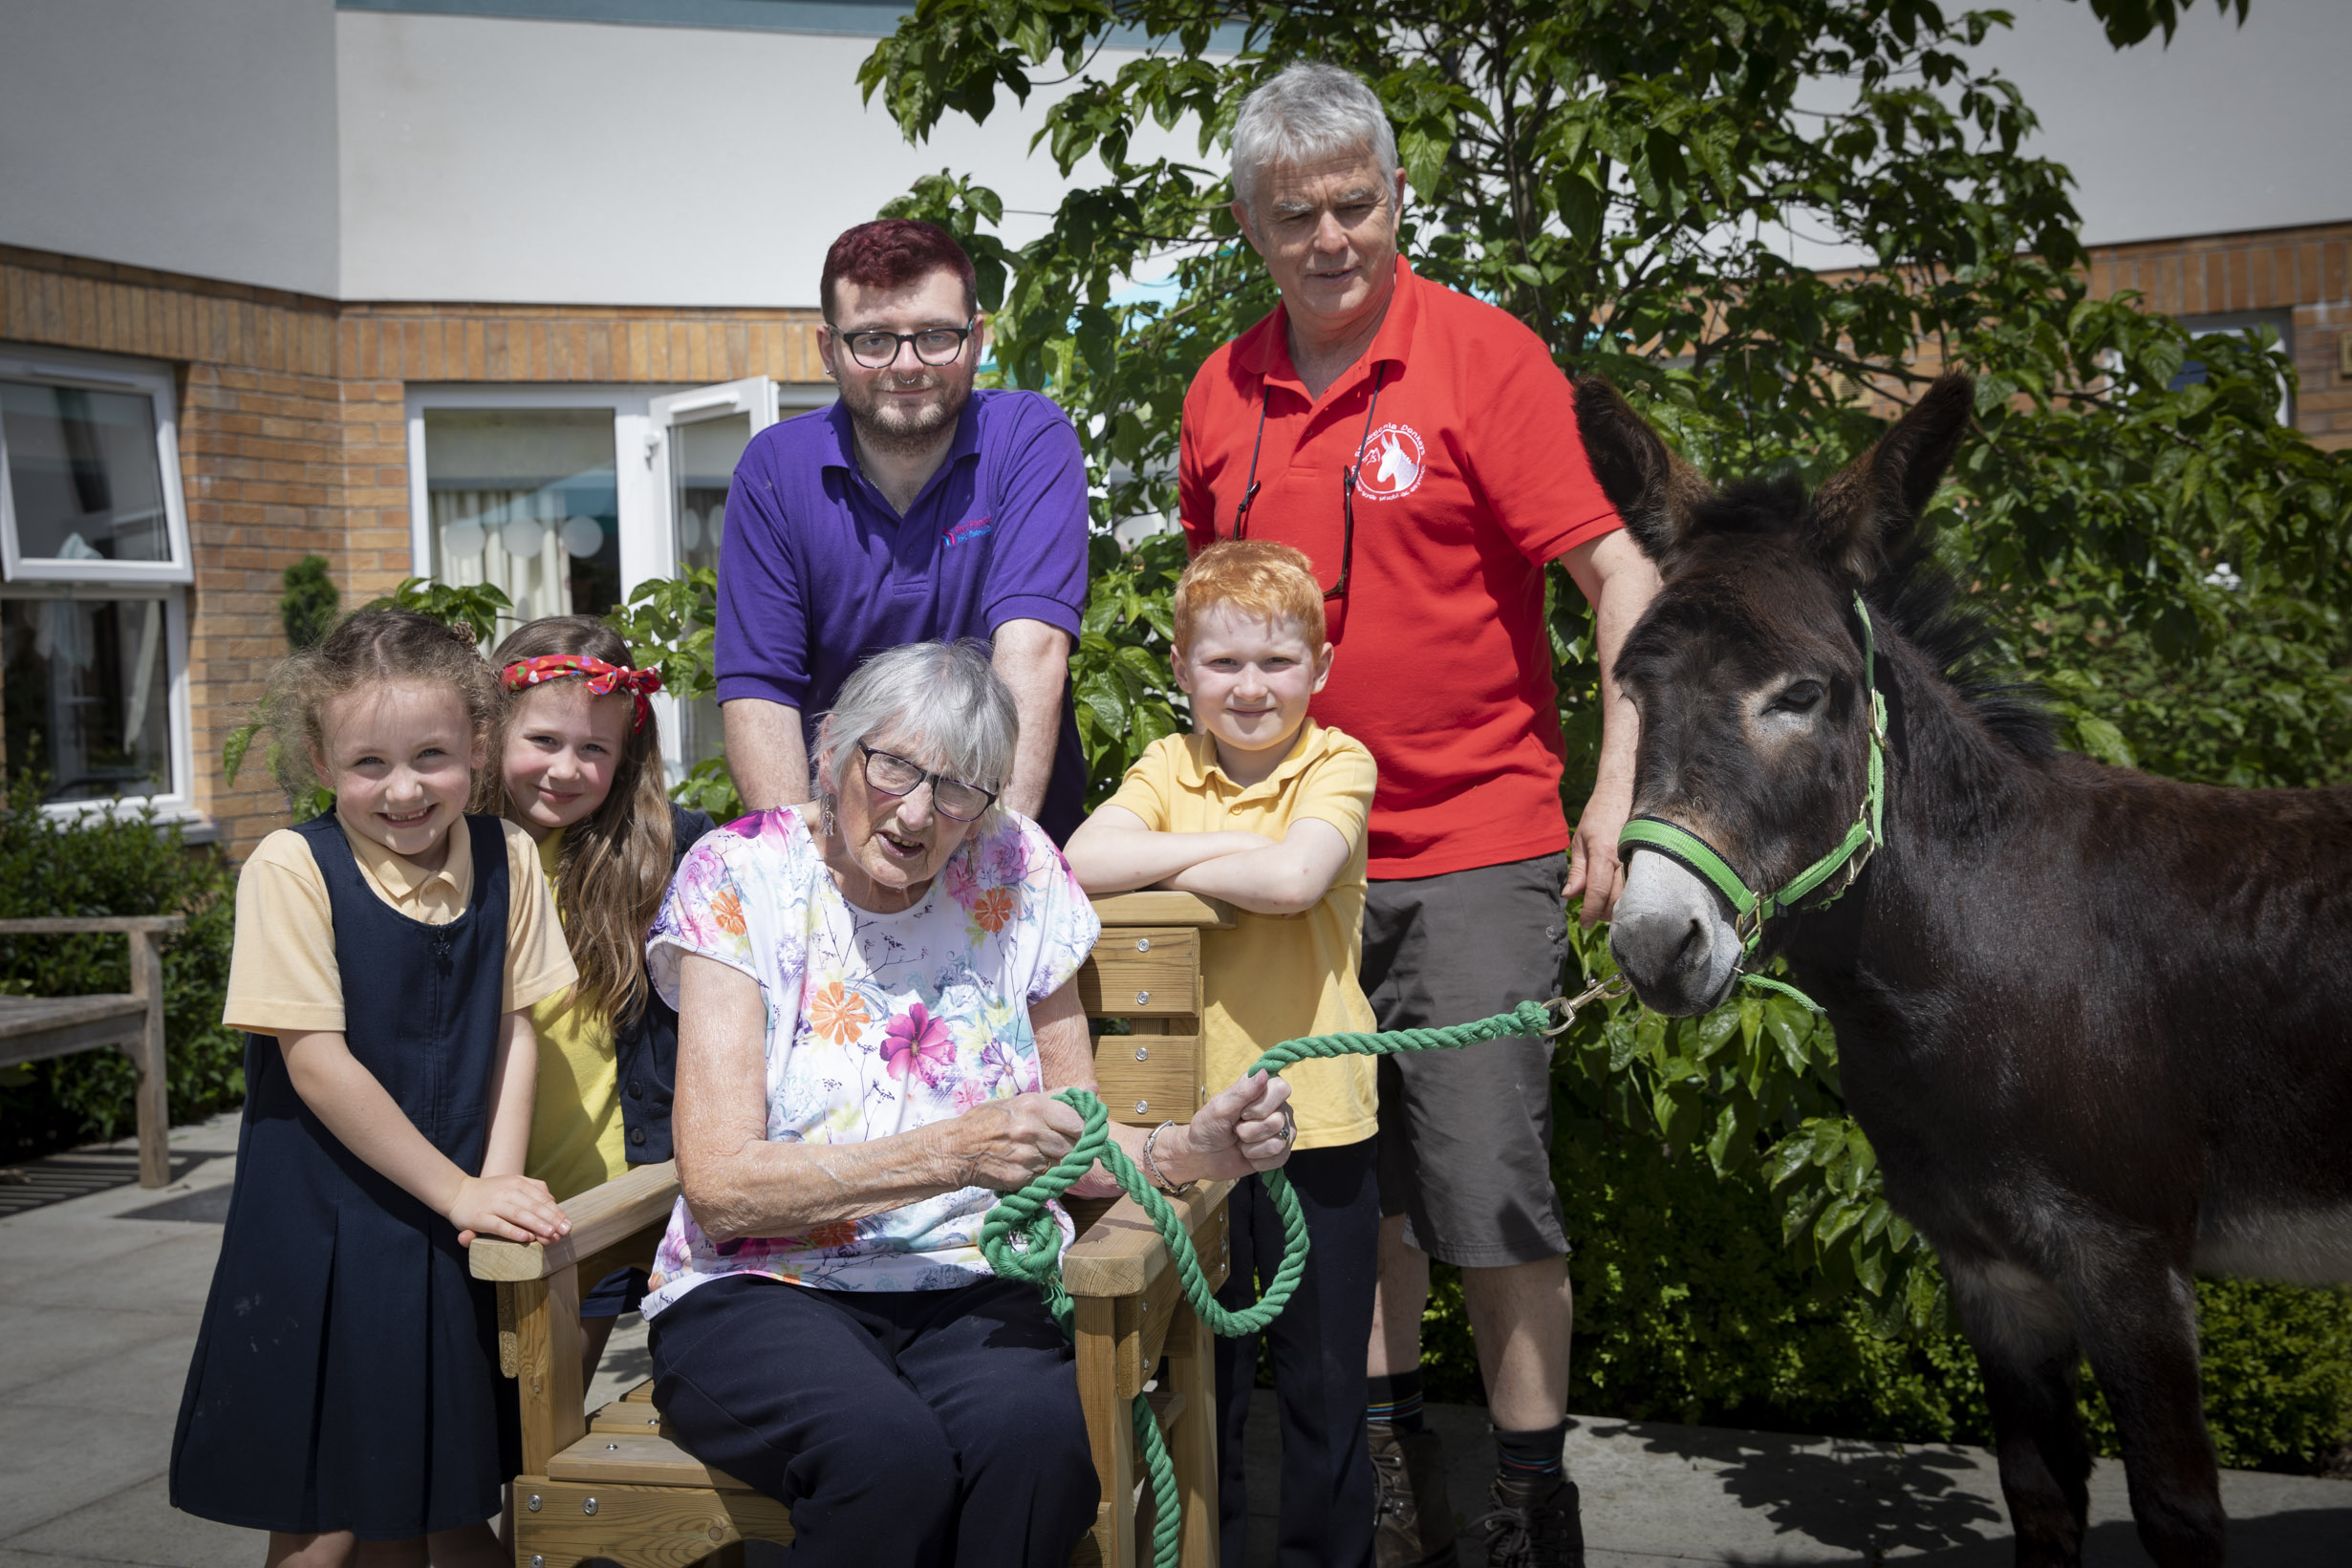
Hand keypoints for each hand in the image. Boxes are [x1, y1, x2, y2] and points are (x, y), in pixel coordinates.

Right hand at [449, 1173, 569, 1246]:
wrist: (457, 1193)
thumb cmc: (490, 1191)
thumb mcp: (513, 1183)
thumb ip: (533, 1188)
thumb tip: (552, 1199)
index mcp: (517, 1183)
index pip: (541, 1198)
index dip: (556, 1211)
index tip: (567, 1224)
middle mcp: (507, 1192)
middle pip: (534, 1207)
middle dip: (551, 1220)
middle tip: (564, 1232)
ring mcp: (493, 1205)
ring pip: (519, 1215)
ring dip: (537, 1225)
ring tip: (551, 1235)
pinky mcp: (481, 1218)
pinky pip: (500, 1226)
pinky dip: (513, 1232)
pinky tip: (526, 1239)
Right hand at [958, 1092, 1088, 1190]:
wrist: (957, 1149)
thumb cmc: (988, 1120)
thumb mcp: (1019, 1101)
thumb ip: (1057, 1098)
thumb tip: (1090, 1092)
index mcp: (1034, 1107)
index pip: (1077, 1123)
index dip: (1081, 1129)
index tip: (1077, 1131)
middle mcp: (1032, 1131)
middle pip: (1072, 1146)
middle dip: (1070, 1147)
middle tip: (1060, 1145)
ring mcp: (1027, 1156)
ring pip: (1060, 1163)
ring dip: (1057, 1162)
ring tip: (1042, 1155)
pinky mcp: (1021, 1178)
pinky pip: (1044, 1177)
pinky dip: (1042, 1174)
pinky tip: (1029, 1166)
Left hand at [1167, 1070, 1295, 1184]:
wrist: (1202, 1156)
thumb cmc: (1209, 1126)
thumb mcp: (1220, 1108)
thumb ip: (1242, 1092)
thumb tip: (1264, 1073)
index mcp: (1263, 1089)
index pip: (1281, 1089)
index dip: (1261, 1105)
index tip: (1241, 1112)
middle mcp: (1278, 1107)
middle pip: (1278, 1120)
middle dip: (1249, 1130)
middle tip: (1236, 1129)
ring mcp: (1282, 1130)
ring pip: (1277, 1142)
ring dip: (1251, 1147)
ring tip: (1240, 1141)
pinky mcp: (1281, 1152)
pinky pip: (1278, 1159)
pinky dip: (1256, 1160)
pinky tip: (1248, 1154)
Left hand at [1564, 776, 1634, 928]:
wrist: (1622, 790)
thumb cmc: (1598, 814)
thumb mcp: (1580, 840)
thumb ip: (1577, 870)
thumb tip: (1570, 895)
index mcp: (1603, 853)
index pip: (1598, 891)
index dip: (1590, 911)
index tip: (1584, 923)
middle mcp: (1623, 857)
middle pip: (1616, 898)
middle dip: (1603, 913)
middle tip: (1593, 917)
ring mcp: (1638, 856)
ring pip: (1631, 895)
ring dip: (1617, 908)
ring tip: (1605, 910)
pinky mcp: (1647, 855)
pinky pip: (1640, 884)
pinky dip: (1630, 896)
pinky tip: (1621, 898)